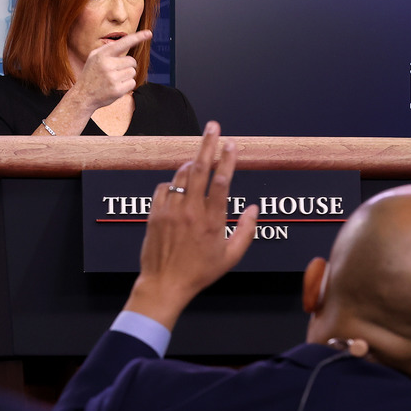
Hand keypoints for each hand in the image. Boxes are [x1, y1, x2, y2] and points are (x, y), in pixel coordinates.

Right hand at [71, 30, 152, 109]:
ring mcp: (112, 78)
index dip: (137, 37)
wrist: (83, 96)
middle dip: (127, 66)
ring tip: (114, 79)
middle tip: (116, 71)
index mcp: (102, 55)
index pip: (123, 43)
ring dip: (127, 76)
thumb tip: (125, 42)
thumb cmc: (91, 74)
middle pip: (132, 61)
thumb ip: (107, 49)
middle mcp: (107, 65)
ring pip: (133, 72)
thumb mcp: (93, 57)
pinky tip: (116, 86)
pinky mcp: (117, 90)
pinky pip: (132, 83)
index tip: (148, 33)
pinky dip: (127, 85)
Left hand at [123, 121, 258, 330]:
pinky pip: (164, 188)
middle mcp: (191, 211)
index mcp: (212, 220)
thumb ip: (246, 230)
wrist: (164, 284)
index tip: (232, 144)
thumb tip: (255, 208)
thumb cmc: (200, 272)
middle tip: (213, 126)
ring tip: (199, 159)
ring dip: (191, 163)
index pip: (222, 181)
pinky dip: (173, 182)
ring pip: (181, 176)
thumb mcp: (230, 256)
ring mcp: (170, 211)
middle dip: (208, 144)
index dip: (228, 159)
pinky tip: (179, 186)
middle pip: (200, 169)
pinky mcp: (155, 214)